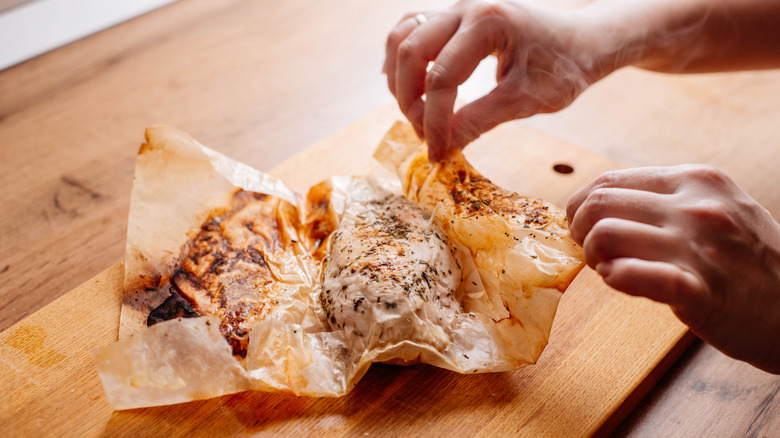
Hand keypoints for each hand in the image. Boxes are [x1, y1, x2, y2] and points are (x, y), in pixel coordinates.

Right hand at [383, 0, 605, 159]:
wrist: (584, 40)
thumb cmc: (564, 67)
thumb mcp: (527, 100)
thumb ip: (480, 120)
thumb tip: (442, 146)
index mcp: (489, 23)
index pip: (442, 77)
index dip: (434, 121)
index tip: (437, 152)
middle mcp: (466, 8)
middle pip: (411, 52)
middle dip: (410, 100)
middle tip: (424, 135)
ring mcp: (457, 9)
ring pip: (403, 37)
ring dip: (400, 79)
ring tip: (414, 114)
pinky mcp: (454, 18)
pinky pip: (411, 30)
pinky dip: (400, 58)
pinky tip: (403, 84)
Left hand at [567, 165, 779, 373]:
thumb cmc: (751, 263)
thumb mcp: (716, 210)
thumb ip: (663, 202)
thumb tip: (597, 206)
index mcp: (696, 180)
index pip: (607, 180)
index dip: (582, 207)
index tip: (586, 229)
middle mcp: (697, 206)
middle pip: (597, 203)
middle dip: (581, 231)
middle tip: (595, 253)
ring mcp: (699, 246)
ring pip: (604, 235)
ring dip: (595, 257)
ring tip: (612, 270)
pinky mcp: (699, 291)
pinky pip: (632, 275)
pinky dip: (616, 280)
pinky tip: (625, 284)